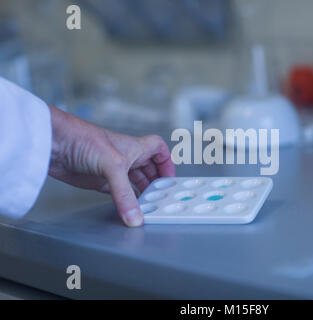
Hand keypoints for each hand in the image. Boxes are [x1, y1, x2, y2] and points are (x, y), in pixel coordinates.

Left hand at [48, 106, 174, 226]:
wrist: (52, 143)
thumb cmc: (82, 139)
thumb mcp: (112, 166)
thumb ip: (125, 194)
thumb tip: (135, 217)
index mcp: (134, 148)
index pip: (158, 150)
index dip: (167, 162)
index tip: (170, 179)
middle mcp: (125, 158)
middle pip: (148, 170)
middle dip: (156, 183)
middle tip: (162, 198)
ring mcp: (112, 170)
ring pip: (133, 183)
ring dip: (141, 194)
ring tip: (148, 207)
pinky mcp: (98, 181)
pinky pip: (117, 193)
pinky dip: (124, 201)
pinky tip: (128, 208)